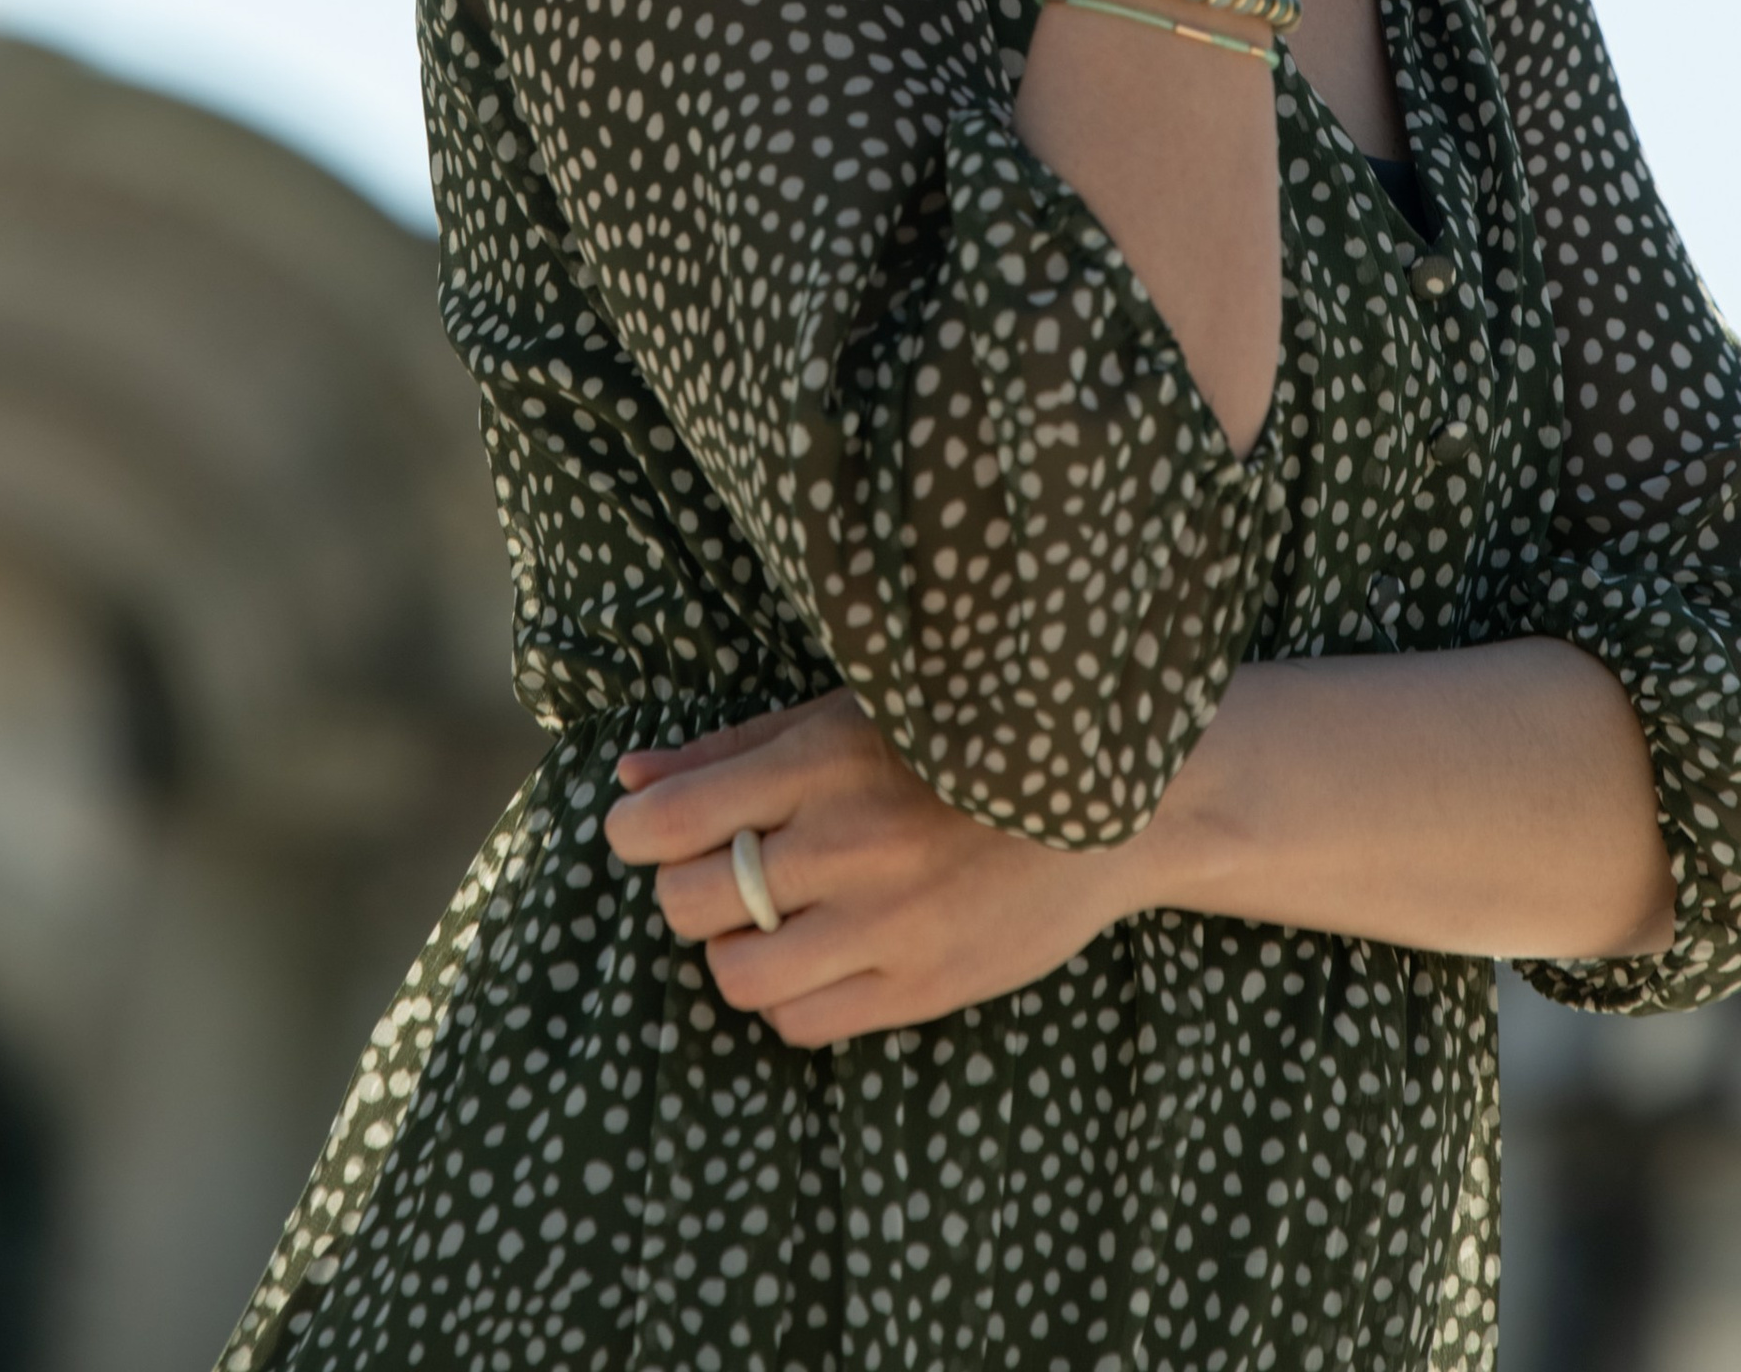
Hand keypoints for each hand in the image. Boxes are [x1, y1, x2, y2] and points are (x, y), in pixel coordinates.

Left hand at [604, 690, 1143, 1046]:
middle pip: (689, 899)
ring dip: (733, 950)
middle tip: (720, 873)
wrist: (1112, 805)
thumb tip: (628, 776)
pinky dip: (785, 998)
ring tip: (769, 920)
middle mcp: (845, 844)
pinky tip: (815, 956)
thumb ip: (734, 749)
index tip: (644, 831)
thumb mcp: (849, 717)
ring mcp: (884, 924)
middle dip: (684, 889)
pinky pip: (799, 1023)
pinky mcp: (920, 987)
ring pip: (736, 974)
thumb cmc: (961, 744)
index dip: (634, 832)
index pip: (671, 819)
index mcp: (823, 762)